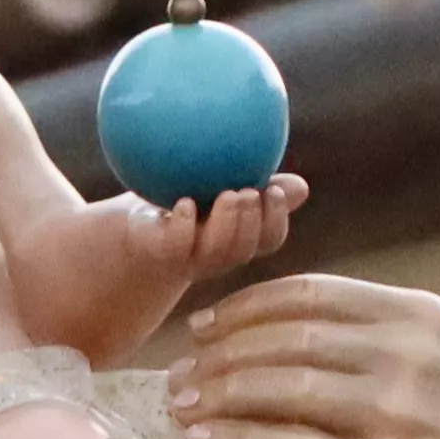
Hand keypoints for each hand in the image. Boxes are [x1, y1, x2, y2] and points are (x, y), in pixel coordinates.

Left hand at [153, 175, 305, 285]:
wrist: (137, 226)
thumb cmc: (185, 200)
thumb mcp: (221, 185)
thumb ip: (256, 180)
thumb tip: (302, 186)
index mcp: (238, 238)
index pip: (269, 240)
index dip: (277, 221)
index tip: (275, 191)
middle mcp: (218, 254)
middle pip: (244, 249)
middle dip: (252, 222)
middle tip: (248, 191)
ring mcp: (189, 258)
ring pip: (215, 251)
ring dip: (225, 223)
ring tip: (228, 195)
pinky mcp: (160, 253)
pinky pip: (175, 246)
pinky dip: (183, 226)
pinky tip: (185, 204)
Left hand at [168, 273, 439, 438]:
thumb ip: (415, 346)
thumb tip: (354, 343)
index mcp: (425, 320)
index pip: (310, 296)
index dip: (247, 307)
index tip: (209, 324)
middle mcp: (403, 355)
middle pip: (279, 339)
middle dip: (217, 352)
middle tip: (177, 370)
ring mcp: (394, 416)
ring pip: (273, 390)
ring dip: (214, 395)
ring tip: (177, 407)